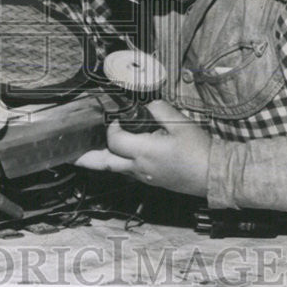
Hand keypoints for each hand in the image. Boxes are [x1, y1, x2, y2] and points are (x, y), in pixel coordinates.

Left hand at [75, 100, 210, 196]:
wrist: (214, 175)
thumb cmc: (199, 150)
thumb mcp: (181, 123)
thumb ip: (159, 110)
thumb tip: (147, 105)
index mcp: (144, 151)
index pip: (114, 140)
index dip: (111, 127)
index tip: (116, 118)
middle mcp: (140, 167)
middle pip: (105, 164)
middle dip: (87, 158)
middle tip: (72, 155)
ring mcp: (145, 177)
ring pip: (116, 169)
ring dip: (102, 161)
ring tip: (87, 155)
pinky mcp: (152, 181)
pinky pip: (129, 172)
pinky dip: (119, 164)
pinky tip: (118, 157)